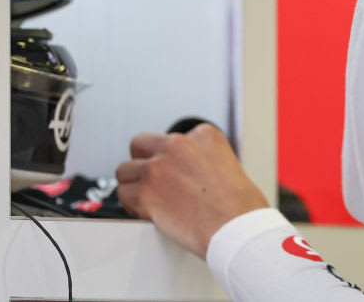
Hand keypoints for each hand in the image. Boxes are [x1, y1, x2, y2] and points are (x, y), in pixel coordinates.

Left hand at [115, 124, 268, 258]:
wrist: (237, 227)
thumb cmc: (239, 204)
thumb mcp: (228, 163)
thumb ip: (202, 158)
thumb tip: (184, 169)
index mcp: (202, 135)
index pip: (170, 138)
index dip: (170, 158)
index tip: (176, 172)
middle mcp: (177, 145)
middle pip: (140, 144)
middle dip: (144, 161)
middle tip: (154, 179)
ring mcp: (158, 168)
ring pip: (125, 170)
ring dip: (135, 184)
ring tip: (150, 197)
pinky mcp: (145, 194)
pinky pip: (123, 195)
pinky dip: (132, 205)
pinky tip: (147, 211)